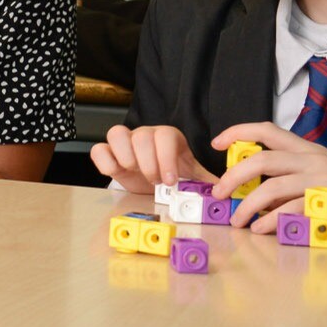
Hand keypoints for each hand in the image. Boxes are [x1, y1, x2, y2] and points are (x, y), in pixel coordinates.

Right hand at [90, 124, 214, 194]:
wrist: (151, 180)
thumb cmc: (171, 174)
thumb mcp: (191, 177)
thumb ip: (206, 182)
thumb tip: (228, 192)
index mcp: (168, 137)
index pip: (165, 136)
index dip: (166, 158)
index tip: (169, 180)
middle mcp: (145, 134)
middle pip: (142, 136)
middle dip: (148, 164)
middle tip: (154, 180)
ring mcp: (124, 141)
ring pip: (117, 134)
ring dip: (126, 159)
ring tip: (135, 173)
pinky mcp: (107, 151)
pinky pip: (99, 149)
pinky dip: (105, 162)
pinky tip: (117, 172)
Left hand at [209, 123, 326, 241]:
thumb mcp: (325, 176)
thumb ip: (295, 179)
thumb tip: (259, 195)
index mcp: (309, 150)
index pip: (268, 130)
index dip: (239, 132)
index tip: (216, 142)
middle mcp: (313, 160)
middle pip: (261, 159)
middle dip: (233, 177)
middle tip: (218, 194)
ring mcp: (322, 179)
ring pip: (272, 187)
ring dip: (248, 206)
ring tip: (237, 221)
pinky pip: (292, 210)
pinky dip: (272, 221)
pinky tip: (261, 230)